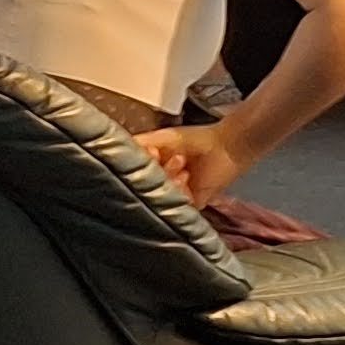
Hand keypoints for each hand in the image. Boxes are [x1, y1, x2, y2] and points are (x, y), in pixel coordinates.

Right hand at [131, 123, 248, 202]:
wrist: (228, 148)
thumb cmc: (196, 139)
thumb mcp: (163, 137)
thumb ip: (139, 144)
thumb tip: (116, 151)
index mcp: (152, 165)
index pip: (134, 172)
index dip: (137, 165)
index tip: (149, 154)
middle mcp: (161, 180)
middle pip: (146, 185)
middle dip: (155, 172)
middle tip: (165, 158)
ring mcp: (175, 194)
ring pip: (160, 196)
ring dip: (169, 180)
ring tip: (182, 165)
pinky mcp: (190, 204)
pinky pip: (177, 207)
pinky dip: (179, 193)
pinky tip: (187, 178)